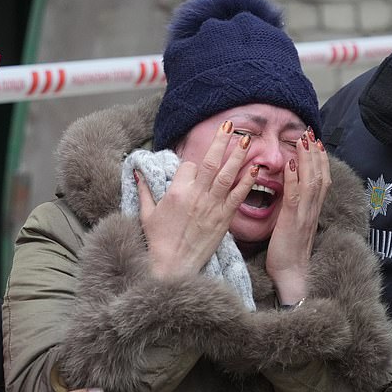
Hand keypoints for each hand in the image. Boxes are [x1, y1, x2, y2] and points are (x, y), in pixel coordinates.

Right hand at [139, 120, 257, 277]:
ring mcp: (211, 207)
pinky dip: (246, 182)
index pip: (188, 166)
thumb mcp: (146, 214)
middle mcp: (195, 196)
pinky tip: (255, 169)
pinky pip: (237, 196)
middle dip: (221, 141)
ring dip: (238, 156)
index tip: (195, 167)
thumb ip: (145, 190)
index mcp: (176, 192)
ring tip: (247, 139)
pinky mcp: (223, 219)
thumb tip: (137, 172)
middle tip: (231, 125)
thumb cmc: (158, 241)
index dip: (192, 164)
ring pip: (226, 175)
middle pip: (210, 162)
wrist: (173, 266)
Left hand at [265, 129, 330, 302]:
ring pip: (310, 182)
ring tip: (302, 141)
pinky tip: (291, 164)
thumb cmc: (290, 253)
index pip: (322, 179)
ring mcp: (304, 215)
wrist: (293, 275)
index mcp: (313, 210)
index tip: (316, 142)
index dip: (321, 159)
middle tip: (310, 133)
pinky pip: (295, 196)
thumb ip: (295, 208)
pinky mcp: (292, 221)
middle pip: (320, 175)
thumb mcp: (295, 226)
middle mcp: (312, 210)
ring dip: (307, 159)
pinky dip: (294, 179)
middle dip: (315, 153)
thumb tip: (291, 191)